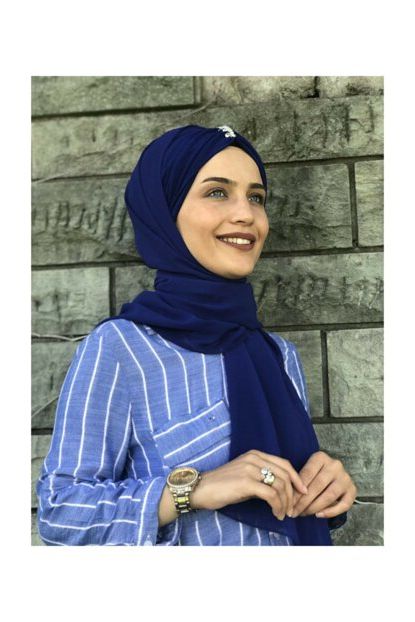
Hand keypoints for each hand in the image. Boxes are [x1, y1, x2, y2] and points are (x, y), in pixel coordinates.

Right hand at [190, 449, 308, 519]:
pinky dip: (277, 506)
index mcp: (255, 455)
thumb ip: (262, 477)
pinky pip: (271, 494)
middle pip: (285, 474)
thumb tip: (281, 490)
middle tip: (292, 509)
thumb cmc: (222, 486)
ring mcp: (250, 469)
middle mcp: (254, 458)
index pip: (284, 464)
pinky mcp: (246, 482)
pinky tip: (276, 514)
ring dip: (285, 503)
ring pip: (280, 485)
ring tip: (282, 514)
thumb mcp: (245, 476)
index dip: (296, 478)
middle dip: (293, 494)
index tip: (302, 492)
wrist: (200, 489)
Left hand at [289, 451, 356, 518]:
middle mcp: (335, 465)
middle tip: (294, 512)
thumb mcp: (306, 472)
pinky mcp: (353, 490)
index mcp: (321, 457)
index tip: (289, 502)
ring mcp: (345, 477)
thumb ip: (299, 481)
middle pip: (318, 485)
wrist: (333, 475)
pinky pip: (343, 504)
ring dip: (314, 507)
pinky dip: (330, 512)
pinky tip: (318, 515)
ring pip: (329, 495)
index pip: (307, 474)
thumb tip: (288, 498)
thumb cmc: (314, 474)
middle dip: (304, 501)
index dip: (297, 490)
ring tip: (303, 514)